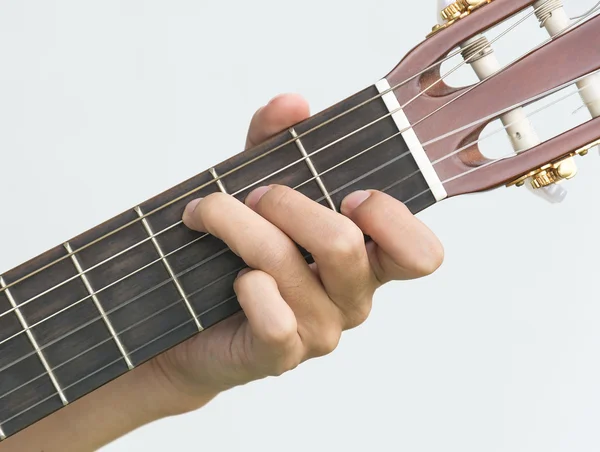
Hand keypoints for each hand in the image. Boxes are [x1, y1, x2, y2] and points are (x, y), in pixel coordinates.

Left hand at [148, 94, 443, 414]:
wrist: (192, 316)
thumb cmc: (237, 248)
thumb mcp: (259, 184)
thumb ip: (276, 141)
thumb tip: (292, 103)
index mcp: (365, 258)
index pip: (421, 254)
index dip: (393, 220)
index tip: (351, 195)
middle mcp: (352, 296)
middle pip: (343, 245)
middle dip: (286, 204)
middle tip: (254, 193)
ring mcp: (320, 330)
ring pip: (287, 266)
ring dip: (237, 225)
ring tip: (206, 213)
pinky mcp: (281, 355)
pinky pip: (274, 319)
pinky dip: (248, 287)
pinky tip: (234, 278)